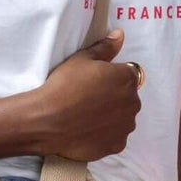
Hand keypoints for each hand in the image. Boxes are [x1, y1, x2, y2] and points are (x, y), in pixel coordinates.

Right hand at [31, 29, 141, 160]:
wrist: (48, 120)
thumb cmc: (64, 86)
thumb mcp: (82, 59)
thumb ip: (105, 48)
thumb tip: (120, 35)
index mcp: (127, 78)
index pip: (128, 75)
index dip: (111, 78)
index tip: (95, 84)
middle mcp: (133, 102)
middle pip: (127, 98)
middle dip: (114, 98)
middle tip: (88, 101)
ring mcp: (126, 125)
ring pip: (123, 119)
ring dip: (111, 117)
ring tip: (87, 117)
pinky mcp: (117, 144)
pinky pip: (115, 137)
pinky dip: (105, 135)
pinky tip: (87, 130)